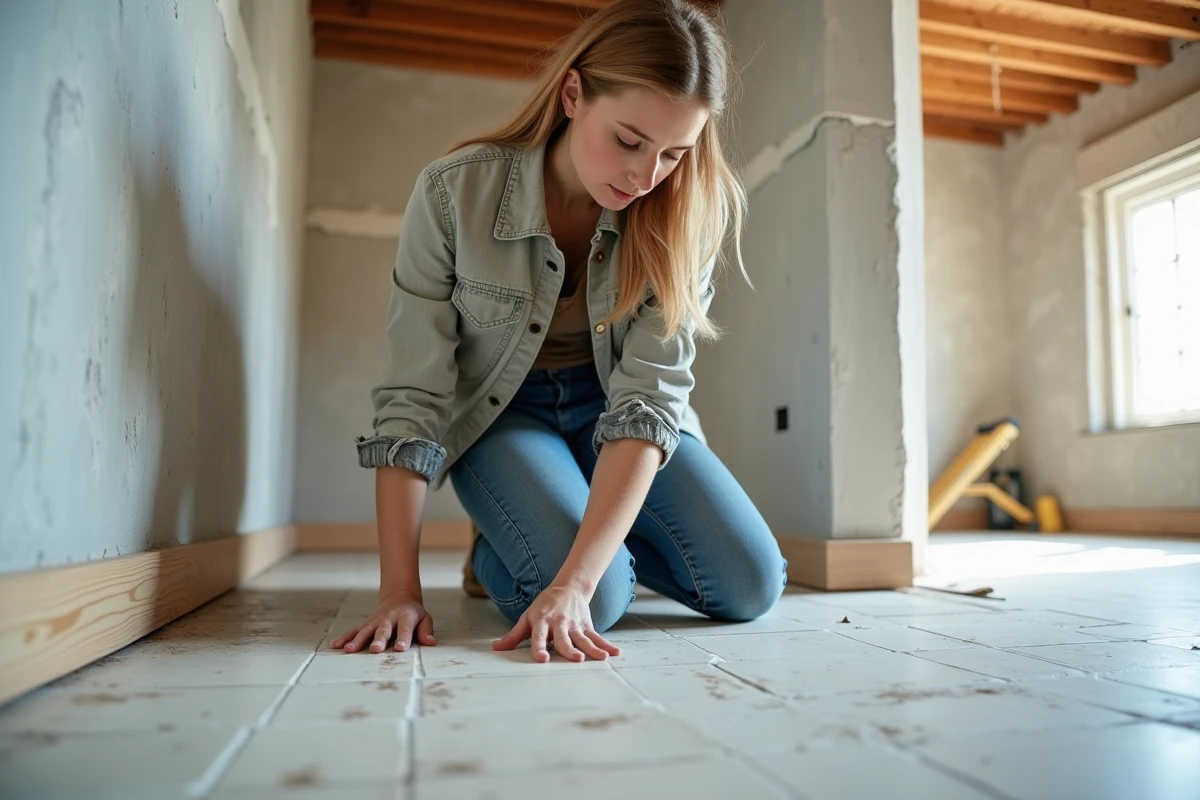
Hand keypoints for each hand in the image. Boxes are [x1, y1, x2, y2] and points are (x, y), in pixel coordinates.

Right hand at [330, 594, 435, 653]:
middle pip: (383, 630)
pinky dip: (345, 638)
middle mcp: (388, 619)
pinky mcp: (366, 624)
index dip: (403, 638)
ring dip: (357, 640)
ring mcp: (375, 621)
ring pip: (365, 631)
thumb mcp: (424, 619)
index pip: (405, 629)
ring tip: (349, 650)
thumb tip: (431, 642)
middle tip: (375, 650)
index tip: (400, 648)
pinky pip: (354, 631)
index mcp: (405, 617)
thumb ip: (426, 630)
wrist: (399, 597)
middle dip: (378, 640)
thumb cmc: (413, 614)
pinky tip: (335, 646)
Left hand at [492, 584, 620, 662]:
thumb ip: (514, 636)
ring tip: (602, 657)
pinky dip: (606, 645)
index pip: (539, 637)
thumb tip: (496, 648)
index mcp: (542, 622)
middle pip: (564, 639)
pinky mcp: (587, 625)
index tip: (542, 659)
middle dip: (570, 649)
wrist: (568, 587)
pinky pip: (597, 636)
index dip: (540, 648)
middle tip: (577, 659)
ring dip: (593, 648)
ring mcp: (575, 625)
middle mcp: (559, 624)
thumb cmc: (544, 606)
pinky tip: (615, 653)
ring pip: (584, 639)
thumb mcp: (527, 618)